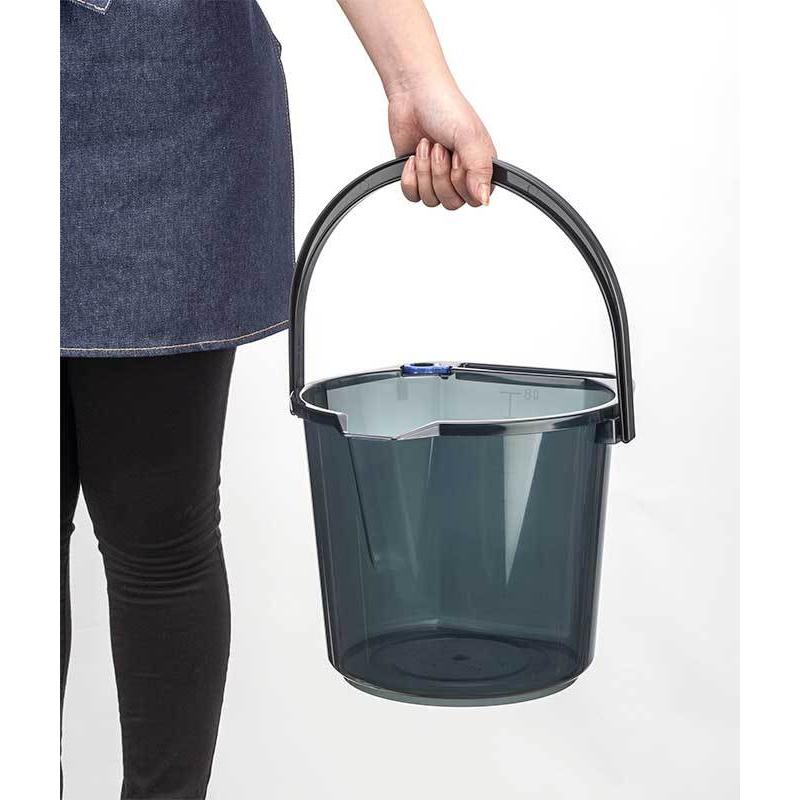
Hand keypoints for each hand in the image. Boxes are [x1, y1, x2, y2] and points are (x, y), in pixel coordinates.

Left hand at [387, 78, 495, 208]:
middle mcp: (460, 175)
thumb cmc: (445, 107)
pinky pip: (412, 196)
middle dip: (440, 174)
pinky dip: (410, 177)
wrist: (412, 94)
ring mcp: (437, 177)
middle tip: (439, 148)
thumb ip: (480, 170)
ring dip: (425, 172)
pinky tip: (413, 157)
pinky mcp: (416, 177)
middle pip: (451, 203)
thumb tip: (485, 199)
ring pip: (431, 200)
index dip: (461, 182)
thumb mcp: (469, 137)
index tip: (457, 158)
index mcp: (479, 167)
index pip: (474, 199)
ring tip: (426, 146)